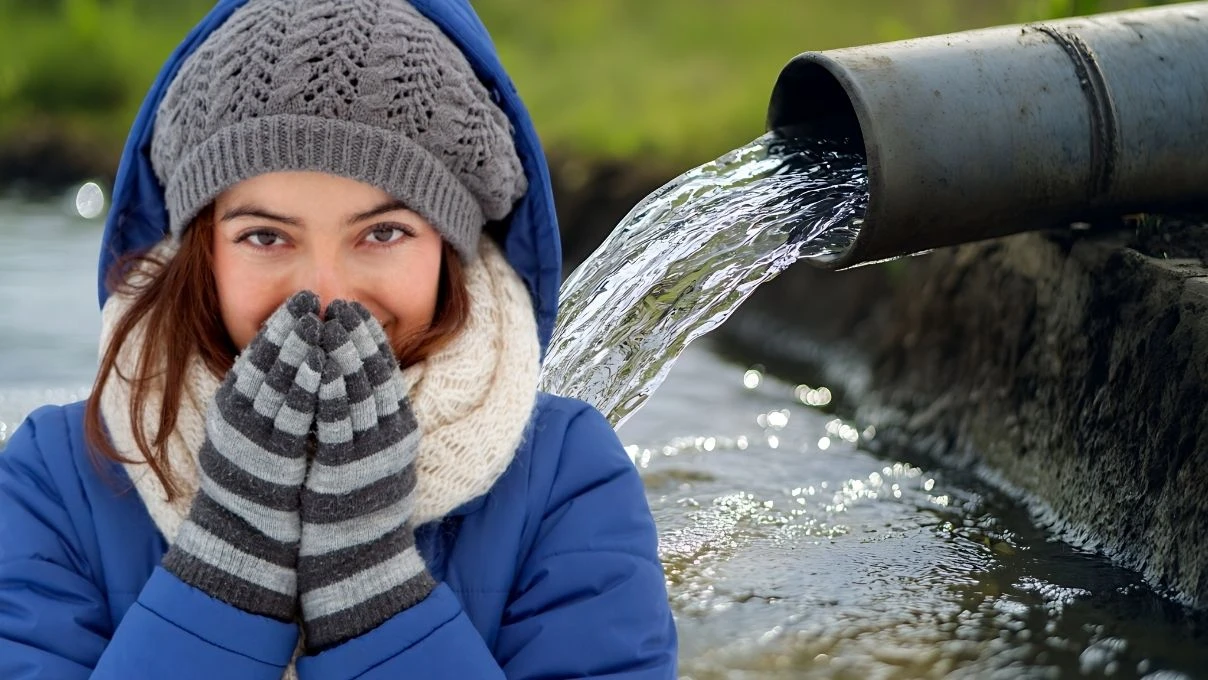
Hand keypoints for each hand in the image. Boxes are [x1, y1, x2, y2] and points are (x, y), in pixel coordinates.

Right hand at [163, 291, 323, 620]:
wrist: (247, 543)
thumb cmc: (260, 487)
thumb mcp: (258, 436)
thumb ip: (270, 402)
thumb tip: (299, 365)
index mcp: (232, 410)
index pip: (256, 357)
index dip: (279, 327)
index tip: (300, 300)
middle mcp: (237, 420)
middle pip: (265, 363)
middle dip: (289, 328)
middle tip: (309, 297)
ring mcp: (253, 438)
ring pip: (276, 383)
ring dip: (298, 348)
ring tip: (317, 320)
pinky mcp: (272, 459)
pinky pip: (292, 416)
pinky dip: (305, 387)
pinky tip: (321, 364)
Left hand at [299, 300, 434, 651]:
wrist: (358, 562)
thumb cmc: (361, 513)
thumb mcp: (377, 460)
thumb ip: (372, 424)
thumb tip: (356, 387)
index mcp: (400, 431)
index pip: (387, 373)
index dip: (370, 340)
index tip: (355, 312)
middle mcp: (390, 437)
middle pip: (374, 374)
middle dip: (356, 336)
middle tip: (340, 305)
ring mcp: (369, 452)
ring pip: (357, 389)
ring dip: (340, 352)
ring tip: (325, 320)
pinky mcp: (345, 467)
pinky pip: (335, 418)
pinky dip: (326, 387)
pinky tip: (315, 363)